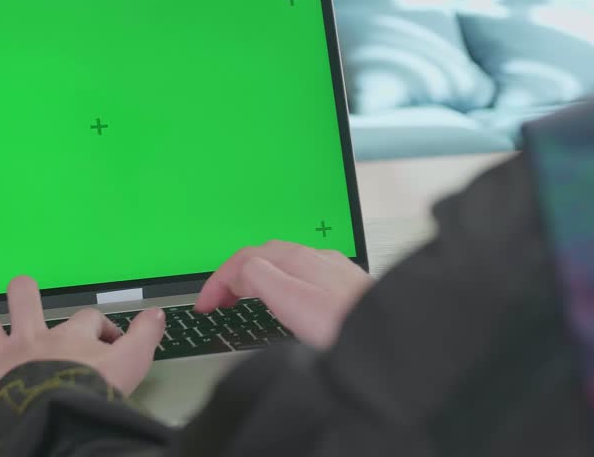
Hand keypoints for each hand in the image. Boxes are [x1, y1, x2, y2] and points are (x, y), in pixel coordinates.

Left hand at [0, 275, 164, 428]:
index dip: (102, 329)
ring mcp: (0, 354)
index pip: (89, 320)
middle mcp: (34, 336)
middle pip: (28, 298)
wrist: (62, 414)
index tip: (114, 342)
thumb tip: (157, 314)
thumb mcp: (134, 365)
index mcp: (72, 338)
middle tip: (26, 300)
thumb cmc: (93, 396)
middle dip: (25, 295)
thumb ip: (146, 337)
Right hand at [195, 240, 371, 348]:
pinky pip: (300, 276)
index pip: (245, 257)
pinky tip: (284, 302)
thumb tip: (240, 272)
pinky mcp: (343, 287)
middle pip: (263, 256)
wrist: (390, 338)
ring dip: (255, 279)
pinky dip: (278, 285)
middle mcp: (315, 257)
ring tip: (242, 300)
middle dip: (234, 276)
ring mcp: (331, 271)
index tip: (204, 304)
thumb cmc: (346, 324)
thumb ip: (260, 277)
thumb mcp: (291, 299)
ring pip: (282, 265)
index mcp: (296, 258)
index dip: (218, 280)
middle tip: (216, 302)